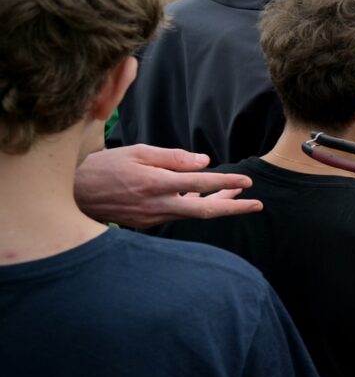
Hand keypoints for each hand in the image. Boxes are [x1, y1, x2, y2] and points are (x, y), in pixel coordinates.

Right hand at [74, 145, 262, 227]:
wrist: (74, 194)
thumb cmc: (105, 167)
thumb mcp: (138, 153)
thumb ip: (173, 157)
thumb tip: (204, 161)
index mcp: (156, 184)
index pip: (200, 184)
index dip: (226, 183)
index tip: (246, 182)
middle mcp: (158, 205)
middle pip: (204, 210)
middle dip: (234, 208)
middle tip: (257, 205)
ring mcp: (154, 218)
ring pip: (194, 213)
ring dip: (218, 206)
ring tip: (239, 198)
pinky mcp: (149, 223)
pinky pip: (179, 215)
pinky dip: (196, 206)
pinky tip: (207, 198)